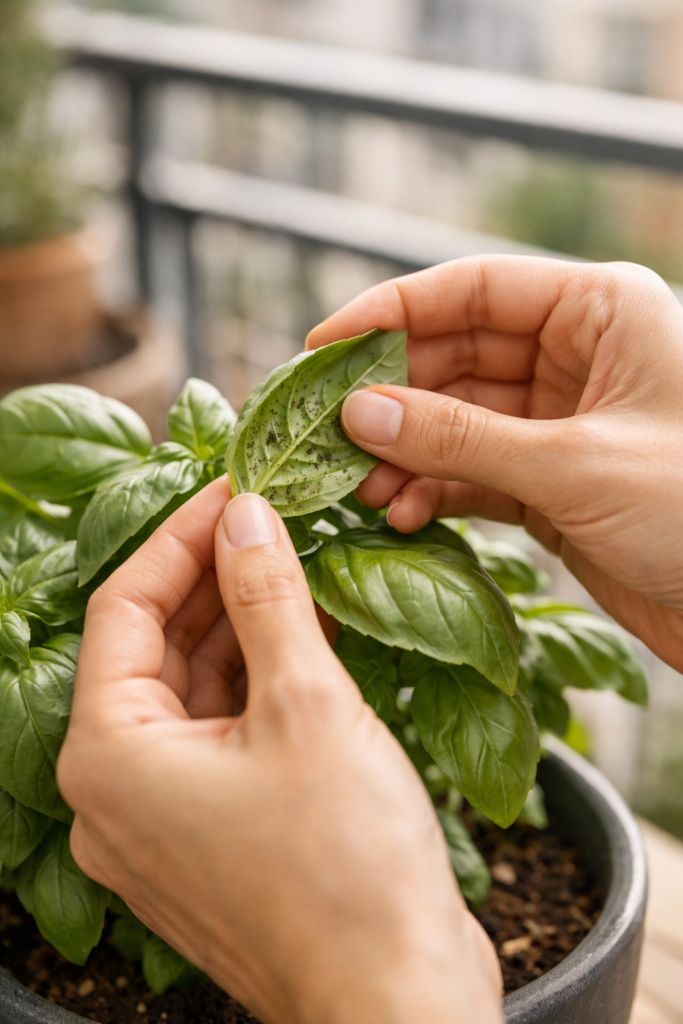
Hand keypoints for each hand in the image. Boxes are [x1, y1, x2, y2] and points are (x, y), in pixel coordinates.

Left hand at [58, 480, 500, 1023]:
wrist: (396, 997)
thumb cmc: (347, 868)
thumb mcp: (308, 705)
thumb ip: (267, 597)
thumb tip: (246, 516)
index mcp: (110, 756)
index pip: (123, 607)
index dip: (180, 535)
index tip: (233, 487)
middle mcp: (118, 790)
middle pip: (152, 647)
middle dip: (212, 575)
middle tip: (270, 515)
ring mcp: (164, 816)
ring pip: (190, 687)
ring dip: (239, 623)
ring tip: (294, 559)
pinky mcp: (213, 831)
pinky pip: (219, 730)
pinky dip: (255, 678)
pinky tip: (302, 631)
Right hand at [308, 256, 682, 670]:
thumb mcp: (574, 465)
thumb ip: (462, 437)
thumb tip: (362, 412)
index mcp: (601, 311)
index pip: (474, 289)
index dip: (392, 311)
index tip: (323, 347)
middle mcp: (579, 356)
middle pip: (455, 355)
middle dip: (391, 398)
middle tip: (326, 433)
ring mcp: (562, 420)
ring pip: (458, 419)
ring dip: (405, 452)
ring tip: (357, 489)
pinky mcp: (553, 481)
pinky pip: (474, 471)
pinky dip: (434, 490)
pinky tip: (400, 515)